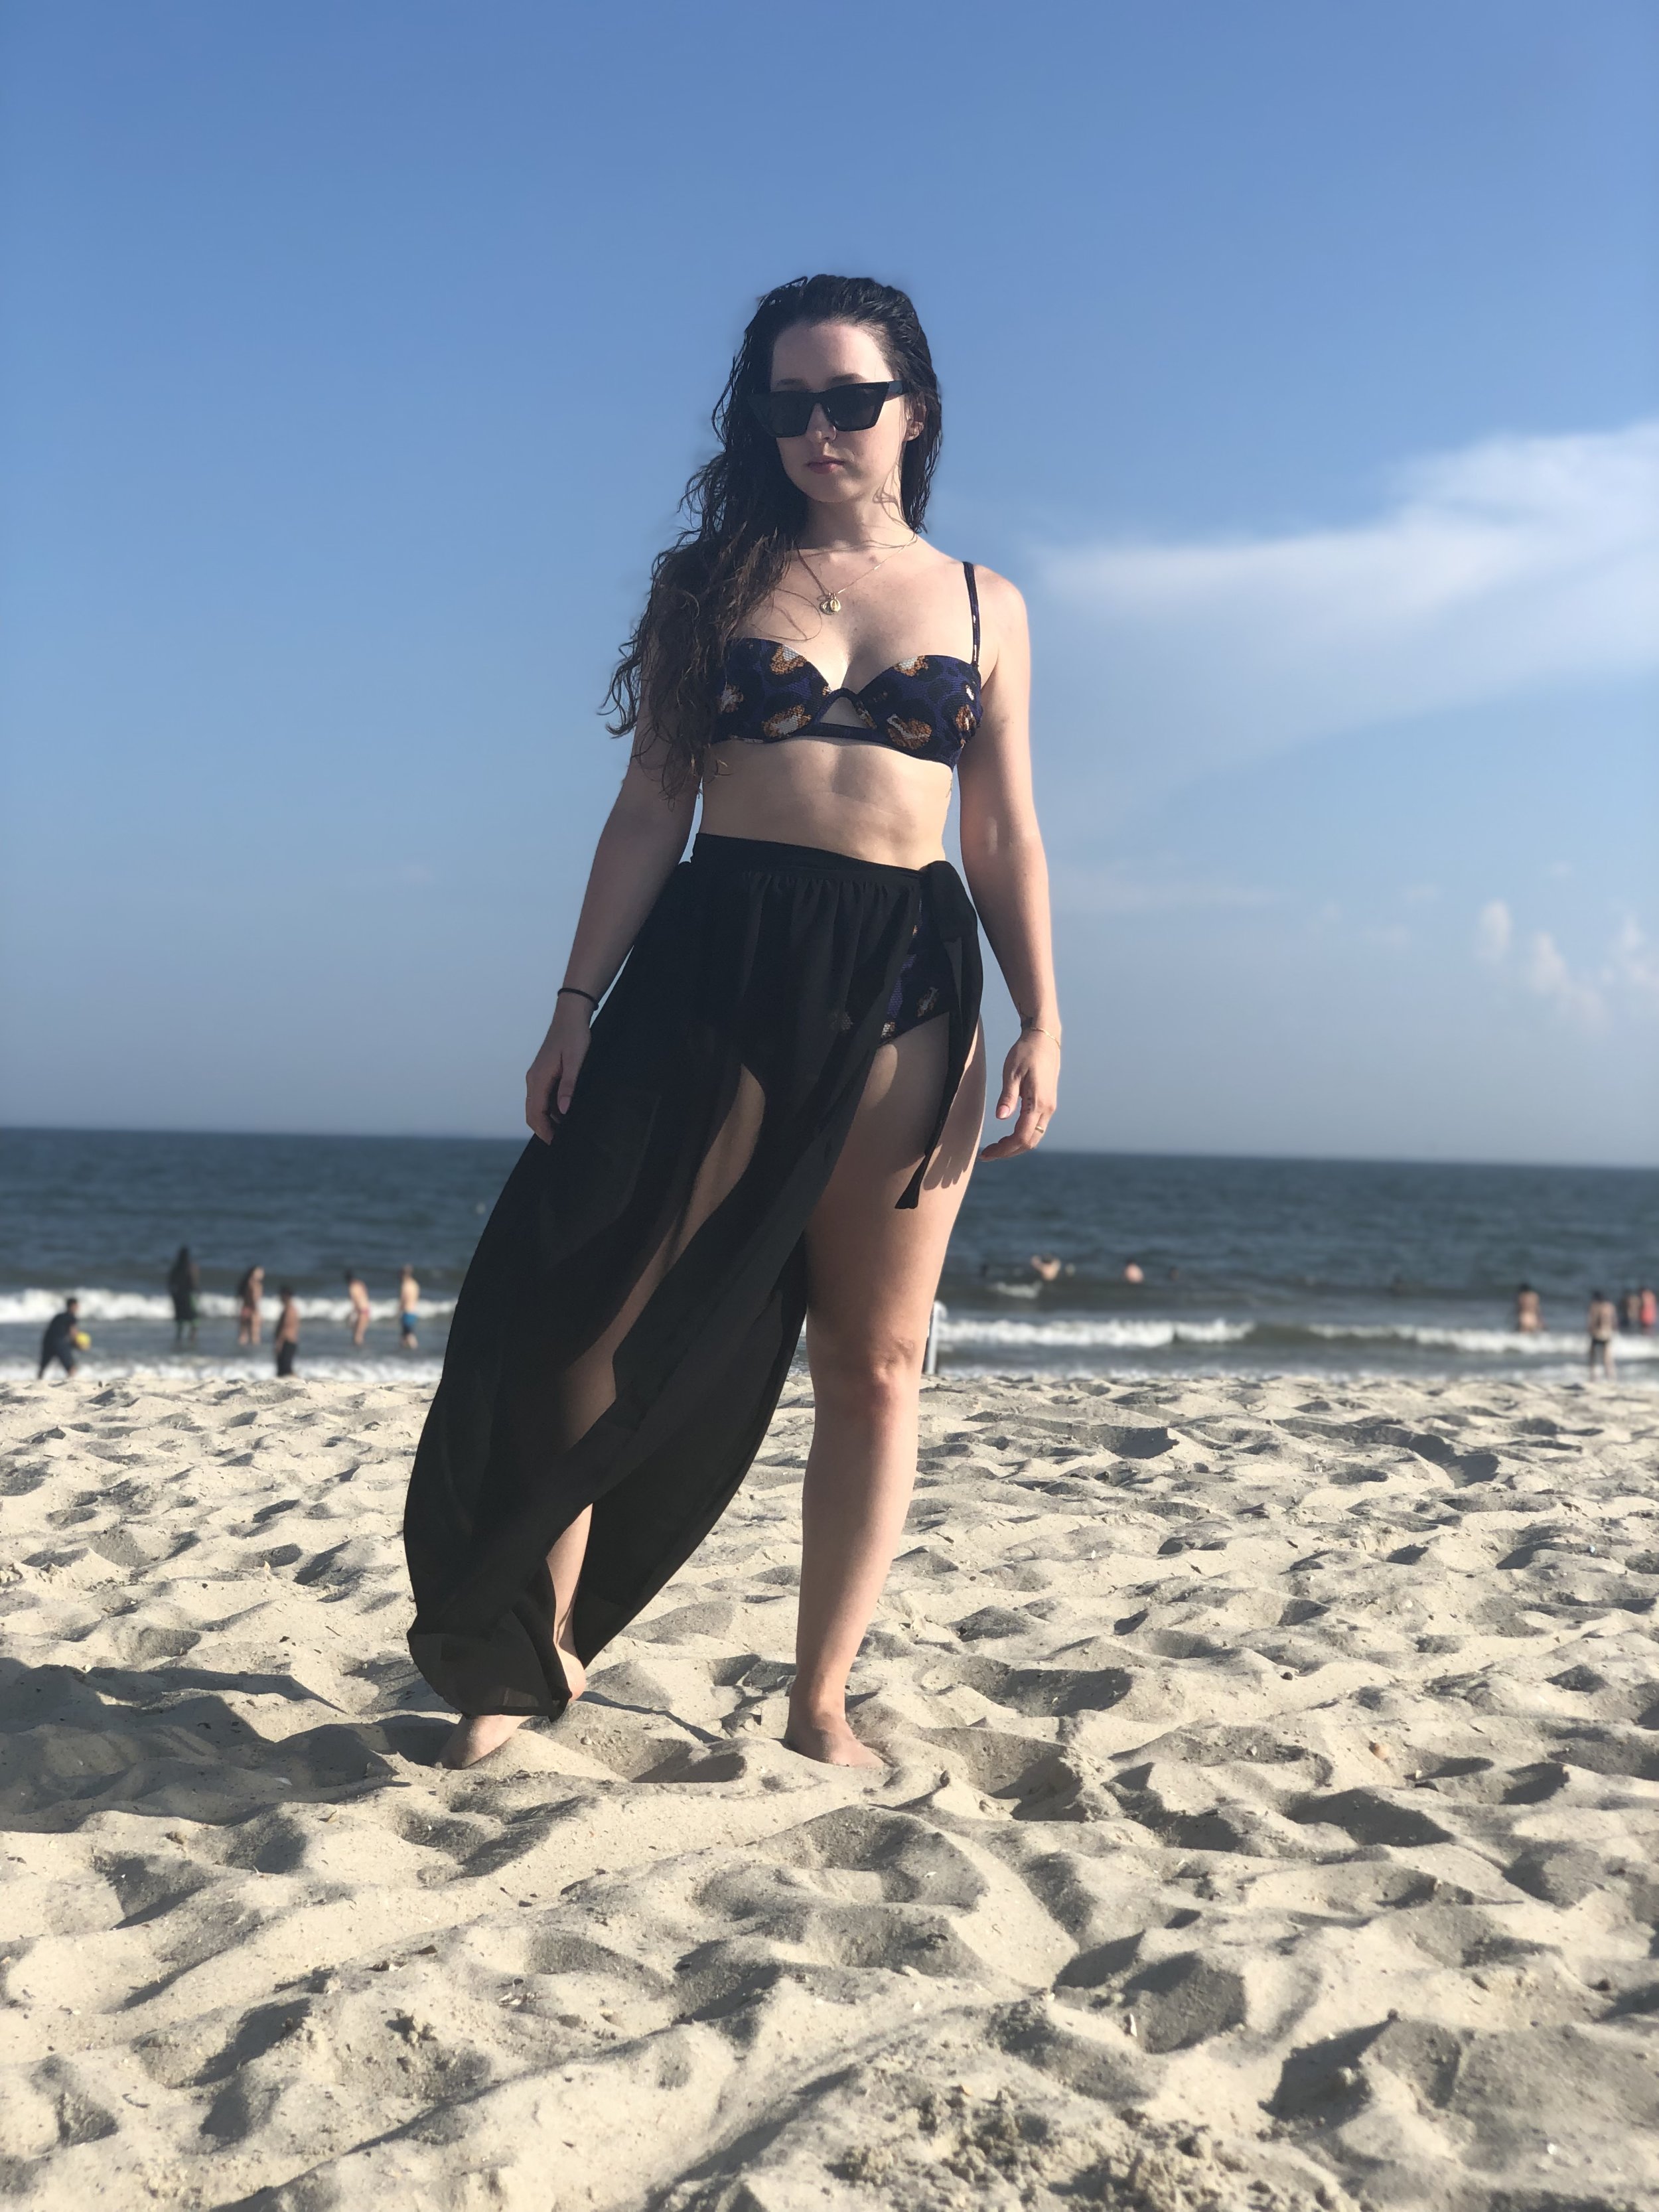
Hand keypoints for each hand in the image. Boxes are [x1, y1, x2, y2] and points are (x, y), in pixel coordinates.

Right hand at [525, 999, 592, 1142]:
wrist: (570, 1016)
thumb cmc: (574, 1036)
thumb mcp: (575, 1061)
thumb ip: (569, 1086)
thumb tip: (564, 1110)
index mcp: (538, 1078)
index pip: (536, 1113)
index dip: (544, 1131)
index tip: (554, 1144)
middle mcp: (533, 1079)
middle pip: (532, 1112)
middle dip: (543, 1129)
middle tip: (559, 1143)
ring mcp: (536, 1076)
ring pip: (536, 1105)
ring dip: (546, 1120)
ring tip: (564, 1132)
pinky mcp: (543, 1073)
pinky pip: (542, 1097)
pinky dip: (549, 1109)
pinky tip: (564, 1114)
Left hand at [979, 1028, 1058, 1161]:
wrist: (1044, 1038)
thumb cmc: (1026, 1052)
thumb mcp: (1012, 1072)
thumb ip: (1007, 1097)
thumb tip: (1000, 1118)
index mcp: (1038, 1102)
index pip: (1021, 1137)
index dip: (1004, 1149)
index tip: (986, 1153)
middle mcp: (1048, 1109)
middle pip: (1029, 1142)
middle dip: (1008, 1152)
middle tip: (987, 1154)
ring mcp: (1050, 1107)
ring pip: (1034, 1137)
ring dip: (1015, 1146)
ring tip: (996, 1147)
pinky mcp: (1048, 1103)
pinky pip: (1036, 1128)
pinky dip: (1022, 1137)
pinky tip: (1008, 1135)